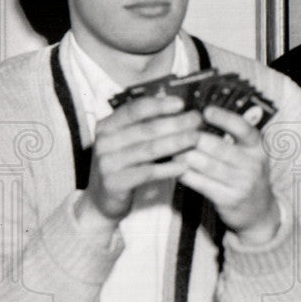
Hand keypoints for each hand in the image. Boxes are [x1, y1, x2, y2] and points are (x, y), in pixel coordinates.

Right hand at [80, 95, 201, 223]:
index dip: (158, 105)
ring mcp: (107, 163)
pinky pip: (147, 173)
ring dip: (176, 142)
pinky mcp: (115, 182)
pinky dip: (168, 168)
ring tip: (196, 138)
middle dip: (175, 123)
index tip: (181, 104)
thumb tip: (178, 106)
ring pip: (149, 149)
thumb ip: (145, 124)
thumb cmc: (123, 163)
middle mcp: (104, 142)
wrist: (103, 197)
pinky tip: (185, 165)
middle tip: (197, 120)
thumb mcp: (127, 140)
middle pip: (146, 129)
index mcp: (107, 126)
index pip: (134, 110)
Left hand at [179, 106, 280, 242]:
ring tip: (170, 147)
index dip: (225, 118)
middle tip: (175, 130)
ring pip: (206, 165)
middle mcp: (253, 164)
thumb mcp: (249, 155)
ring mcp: (242, 183)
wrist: (258, 212)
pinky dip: (185, 173)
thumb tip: (198, 119)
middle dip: (194, 138)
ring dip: (185, 155)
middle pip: (218, 147)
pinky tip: (175, 167)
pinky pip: (201, 183)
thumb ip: (232, 139)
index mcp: (258, 148)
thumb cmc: (246, 175)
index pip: (244, 129)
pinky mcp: (229, 199)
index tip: (206, 111)